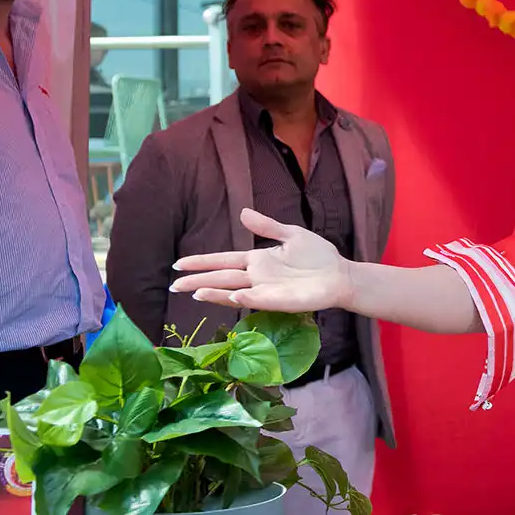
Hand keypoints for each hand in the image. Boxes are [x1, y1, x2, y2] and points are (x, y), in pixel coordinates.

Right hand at [171, 208, 351, 311]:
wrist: (340, 274)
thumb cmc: (318, 256)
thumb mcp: (290, 234)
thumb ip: (267, 226)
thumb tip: (243, 213)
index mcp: (257, 260)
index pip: (223, 261)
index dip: (202, 262)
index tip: (178, 264)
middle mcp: (257, 277)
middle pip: (221, 279)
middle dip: (198, 282)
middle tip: (174, 285)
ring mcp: (266, 290)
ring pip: (233, 292)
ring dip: (215, 293)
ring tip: (194, 293)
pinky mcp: (280, 301)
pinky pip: (259, 300)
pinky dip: (245, 298)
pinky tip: (233, 295)